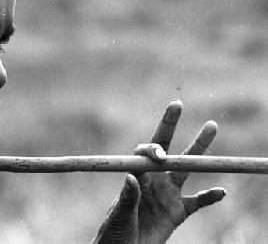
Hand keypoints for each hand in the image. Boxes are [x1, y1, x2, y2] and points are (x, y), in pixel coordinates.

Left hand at [91, 100, 225, 243]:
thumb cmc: (114, 233)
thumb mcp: (119, 216)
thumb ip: (127, 198)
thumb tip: (131, 177)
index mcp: (137, 178)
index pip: (145, 154)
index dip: (152, 149)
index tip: (158, 155)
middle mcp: (153, 181)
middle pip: (167, 150)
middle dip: (172, 127)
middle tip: (177, 104)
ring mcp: (167, 195)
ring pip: (186, 168)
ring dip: (199, 151)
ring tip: (211, 126)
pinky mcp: (178, 212)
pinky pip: (198, 202)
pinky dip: (210, 197)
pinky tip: (221, 191)